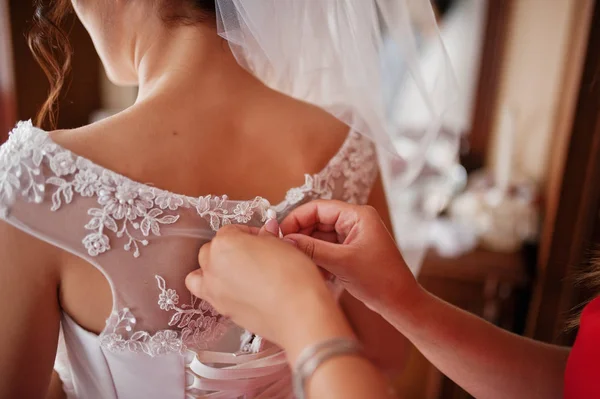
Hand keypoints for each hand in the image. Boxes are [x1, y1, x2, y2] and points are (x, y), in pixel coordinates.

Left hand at [186, 221, 353, 357]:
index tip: (262, 239)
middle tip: (254, 255)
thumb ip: (267, 237)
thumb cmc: (292, 277)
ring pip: (202, 274)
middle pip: (213, 250)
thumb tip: (266, 232)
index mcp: (225, 243)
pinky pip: (209, 296)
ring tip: (236, 273)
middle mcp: (213, 265)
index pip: (232, 230)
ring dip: (214, 270)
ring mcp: (214, 290)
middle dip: (231, 250)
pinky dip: (216, 291)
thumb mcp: (283, 245)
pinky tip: (237, 292)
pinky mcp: (221, 310)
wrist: (298, 314)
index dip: (249, 233)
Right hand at [281, 200, 420, 313]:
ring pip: (320, 236)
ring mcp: (353, 237)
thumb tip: (285, 240)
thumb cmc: (380, 279)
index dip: (296, 219)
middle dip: (302, 236)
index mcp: (357, 215)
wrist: (400, 303)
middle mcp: (355, 222)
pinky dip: (318, 258)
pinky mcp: (351, 252)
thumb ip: (312, 249)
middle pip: (317, 221)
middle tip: (285, 250)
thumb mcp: (341, 263)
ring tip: (299, 263)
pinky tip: (313, 271)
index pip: (318, 208)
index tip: (280, 234)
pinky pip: (327, 249)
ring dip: (309, 249)